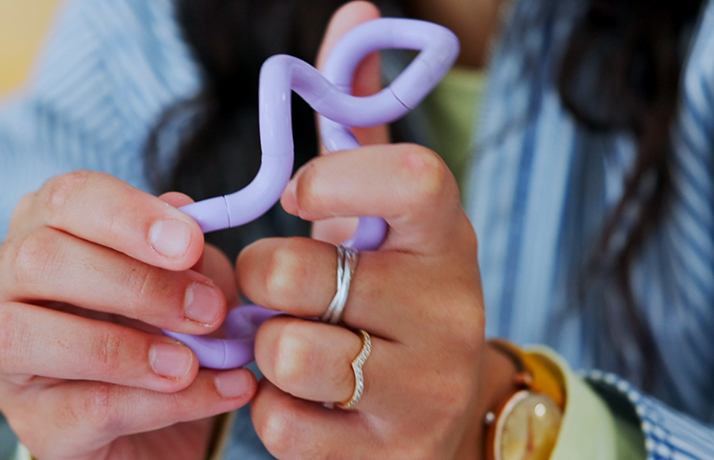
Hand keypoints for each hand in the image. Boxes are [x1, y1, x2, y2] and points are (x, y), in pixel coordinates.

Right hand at [0, 171, 258, 459]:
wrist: (165, 422)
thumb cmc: (161, 330)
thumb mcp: (185, 280)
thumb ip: (184, 251)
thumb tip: (187, 216)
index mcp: (41, 230)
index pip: (66, 199)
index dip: (128, 215)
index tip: (189, 243)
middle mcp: (1, 285)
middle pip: (38, 259)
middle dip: (132, 283)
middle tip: (206, 310)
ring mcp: (0, 356)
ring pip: (25, 334)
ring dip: (123, 348)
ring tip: (190, 363)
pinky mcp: (30, 421)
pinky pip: (84, 405)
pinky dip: (158, 401)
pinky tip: (213, 393)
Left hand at [238, 3, 500, 458]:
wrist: (438, 422)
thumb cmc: (388, 293)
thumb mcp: (384, 211)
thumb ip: (357, 118)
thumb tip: (358, 14)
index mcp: (446, 234)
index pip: (410, 178)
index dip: (334, 178)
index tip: (300, 194)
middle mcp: (450, 308)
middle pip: (302, 272)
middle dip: (264, 278)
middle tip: (277, 287)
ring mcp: (423, 386)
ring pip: (287, 351)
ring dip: (264, 348)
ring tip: (291, 342)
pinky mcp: (388, 452)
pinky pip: (282, 422)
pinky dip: (271, 411)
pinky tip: (302, 401)